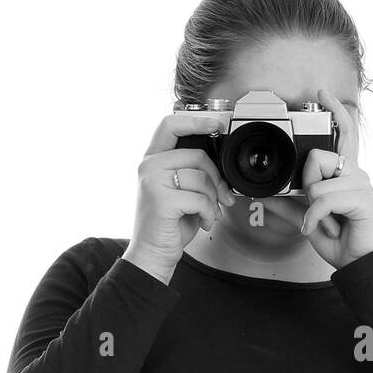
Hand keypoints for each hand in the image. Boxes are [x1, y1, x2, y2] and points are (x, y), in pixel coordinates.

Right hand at [124, 110, 236, 281]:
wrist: (153, 252)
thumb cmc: (169, 224)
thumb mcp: (180, 191)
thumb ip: (192, 171)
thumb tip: (221, 163)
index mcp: (153, 159)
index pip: (170, 124)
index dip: (195, 120)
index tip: (216, 124)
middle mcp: (149, 166)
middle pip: (197, 155)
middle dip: (217, 178)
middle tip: (223, 197)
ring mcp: (152, 181)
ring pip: (201, 178)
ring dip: (214, 200)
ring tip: (209, 213)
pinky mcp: (161, 200)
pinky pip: (200, 199)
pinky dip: (209, 213)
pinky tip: (203, 222)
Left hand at [297, 87, 372, 268]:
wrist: (359, 264)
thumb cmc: (341, 240)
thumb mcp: (307, 220)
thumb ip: (288, 205)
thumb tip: (263, 195)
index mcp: (344, 173)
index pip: (344, 132)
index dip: (334, 112)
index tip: (322, 94)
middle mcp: (355, 173)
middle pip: (318, 155)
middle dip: (307, 183)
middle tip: (315, 207)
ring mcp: (360, 184)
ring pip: (317, 178)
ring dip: (312, 205)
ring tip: (324, 220)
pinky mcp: (362, 198)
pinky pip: (324, 198)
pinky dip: (317, 218)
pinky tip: (324, 228)